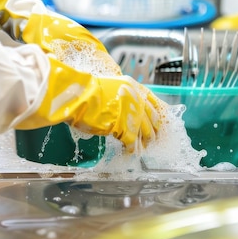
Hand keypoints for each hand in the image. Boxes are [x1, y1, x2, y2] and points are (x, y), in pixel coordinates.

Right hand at [15, 56, 163, 150]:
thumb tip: (124, 109)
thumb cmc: (86, 91)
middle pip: (153, 118)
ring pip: (147, 132)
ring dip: (145, 141)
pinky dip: (132, 149)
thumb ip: (121, 96)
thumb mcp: (109, 87)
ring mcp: (133, 114)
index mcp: (133, 86)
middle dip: (154, 130)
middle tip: (152, 138)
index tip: (158, 122)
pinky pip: (134, 143)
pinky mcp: (127, 128)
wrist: (79, 97)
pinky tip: (129, 152)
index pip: (153, 101)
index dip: (157, 113)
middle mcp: (137, 99)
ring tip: (142, 147)